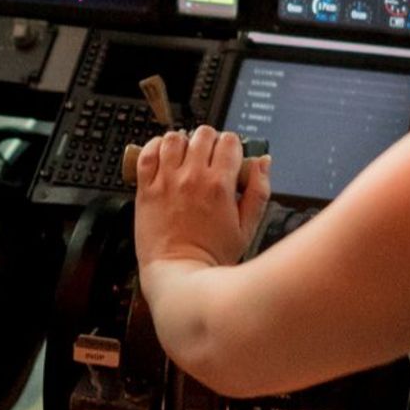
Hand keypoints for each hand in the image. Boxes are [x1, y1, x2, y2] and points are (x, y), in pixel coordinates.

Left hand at [134, 125, 272, 270]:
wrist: (178, 275)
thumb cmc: (212, 256)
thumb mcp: (247, 228)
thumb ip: (259, 191)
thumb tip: (263, 163)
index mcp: (219, 185)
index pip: (229, 141)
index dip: (232, 146)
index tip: (229, 155)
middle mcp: (192, 177)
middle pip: (203, 134)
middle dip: (210, 141)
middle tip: (208, 156)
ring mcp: (166, 181)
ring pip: (174, 138)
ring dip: (183, 141)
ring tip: (185, 155)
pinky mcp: (146, 189)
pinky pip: (147, 153)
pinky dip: (155, 147)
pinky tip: (163, 155)